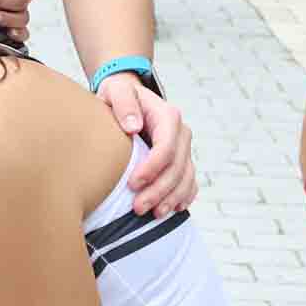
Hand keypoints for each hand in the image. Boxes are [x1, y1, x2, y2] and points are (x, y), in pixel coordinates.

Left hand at [101, 72, 196, 214]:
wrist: (127, 98)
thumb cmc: (119, 95)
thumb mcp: (116, 91)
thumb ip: (124, 104)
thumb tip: (133, 127)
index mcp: (168, 116)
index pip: (166, 148)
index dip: (152, 169)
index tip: (132, 184)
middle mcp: (181, 133)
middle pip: (177, 168)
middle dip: (159, 190)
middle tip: (137, 208)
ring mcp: (183, 148)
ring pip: (186, 178)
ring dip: (171, 199)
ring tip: (153, 215)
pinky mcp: (182, 160)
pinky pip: (190, 182)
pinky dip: (183, 197)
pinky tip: (172, 210)